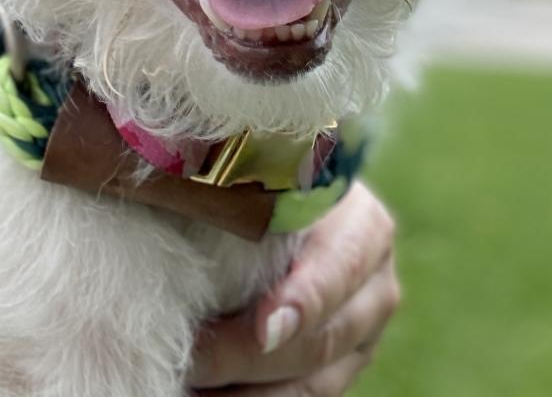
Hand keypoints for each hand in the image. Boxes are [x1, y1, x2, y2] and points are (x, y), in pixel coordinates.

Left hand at [188, 181, 398, 395]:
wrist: (283, 211)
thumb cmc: (256, 182)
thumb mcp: (262, 177)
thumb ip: (241, 191)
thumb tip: (176, 194)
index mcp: (363, 222)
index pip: (341, 267)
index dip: (304, 300)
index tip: (262, 328)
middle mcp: (376, 281)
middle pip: (324, 336)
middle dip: (252, 355)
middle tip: (196, 358)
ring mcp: (365, 332)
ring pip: (315, 382)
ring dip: (250, 392)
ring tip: (195, 380)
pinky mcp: (344, 366)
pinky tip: (209, 395)